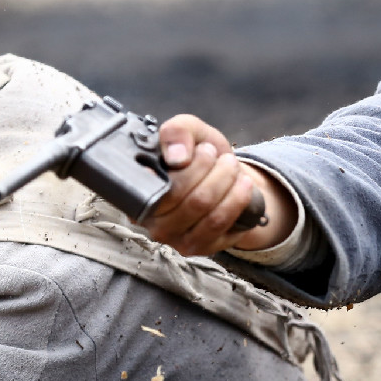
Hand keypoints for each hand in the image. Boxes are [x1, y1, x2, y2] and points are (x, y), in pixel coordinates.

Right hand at [145, 114, 294, 256]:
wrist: (223, 178)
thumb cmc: (197, 157)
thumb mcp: (188, 132)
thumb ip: (177, 131)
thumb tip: (176, 157)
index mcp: (138, 191)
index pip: (159, 186)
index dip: (189, 167)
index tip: (205, 150)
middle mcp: (151, 221)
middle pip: (189, 199)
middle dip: (215, 171)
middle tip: (222, 158)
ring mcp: (174, 239)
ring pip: (206, 211)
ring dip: (227, 183)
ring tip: (233, 167)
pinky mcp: (198, 248)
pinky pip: (221, 225)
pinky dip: (237, 200)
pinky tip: (242, 186)